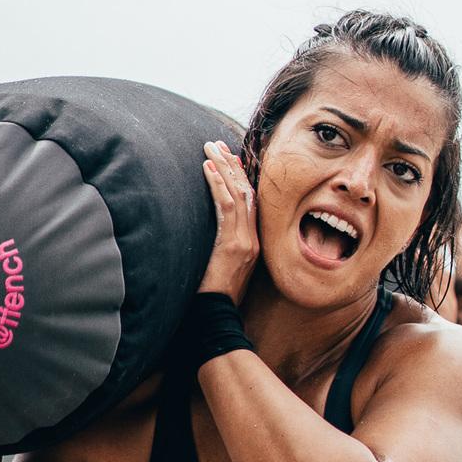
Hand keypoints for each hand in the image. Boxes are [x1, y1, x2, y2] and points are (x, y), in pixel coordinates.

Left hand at [198, 141, 257, 302]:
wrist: (216, 318)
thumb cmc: (214, 297)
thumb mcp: (222, 268)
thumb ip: (221, 246)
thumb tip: (211, 233)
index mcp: (253, 244)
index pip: (250, 202)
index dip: (240, 177)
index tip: (229, 157)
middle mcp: (253, 240)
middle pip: (246, 193)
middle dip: (231, 165)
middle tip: (216, 144)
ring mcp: (245, 243)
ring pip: (238, 195)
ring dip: (223, 168)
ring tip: (209, 148)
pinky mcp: (233, 246)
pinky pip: (227, 208)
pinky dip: (217, 185)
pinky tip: (208, 168)